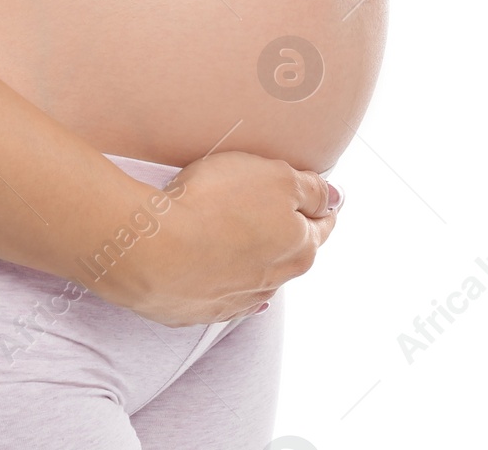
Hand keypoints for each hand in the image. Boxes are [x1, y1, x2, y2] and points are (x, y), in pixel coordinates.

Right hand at [95, 150, 341, 326]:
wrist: (151, 249)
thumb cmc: (214, 204)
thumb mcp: (275, 177)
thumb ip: (311, 189)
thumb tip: (336, 198)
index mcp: (299, 248)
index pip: (322, 224)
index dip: (319, 205)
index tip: (315, 196)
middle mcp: (274, 281)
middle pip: (292, 254)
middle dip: (288, 234)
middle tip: (275, 212)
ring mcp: (236, 300)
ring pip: (258, 277)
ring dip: (254, 259)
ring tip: (240, 239)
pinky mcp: (199, 310)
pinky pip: (222, 295)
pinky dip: (224, 281)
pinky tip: (220, 275)